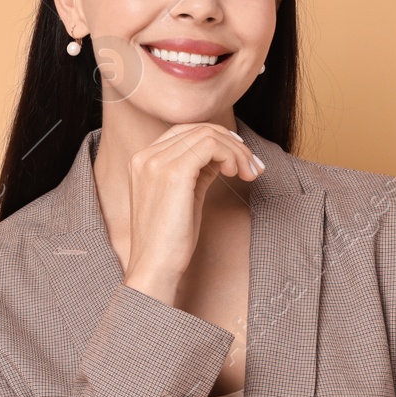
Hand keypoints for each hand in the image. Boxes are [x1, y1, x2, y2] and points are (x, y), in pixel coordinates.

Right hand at [122, 122, 262, 306]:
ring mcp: (156, 162)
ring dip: (237, 151)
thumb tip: (223, 155)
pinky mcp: (173, 172)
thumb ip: (197, 170)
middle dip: (232, 144)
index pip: (185, 131)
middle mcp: (145, 156)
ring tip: (248, 174)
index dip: (218, 139)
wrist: (155, 267)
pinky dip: (231, 155)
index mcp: (142, 160)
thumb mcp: (184, 196)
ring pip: (208, 135)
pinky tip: (237, 174)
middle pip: (198, 128)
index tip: (240, 158)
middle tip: (253, 167)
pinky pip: (210, 146)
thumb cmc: (170, 241)